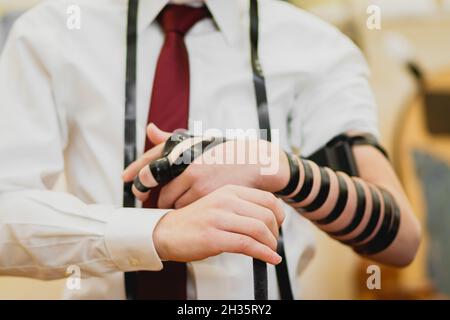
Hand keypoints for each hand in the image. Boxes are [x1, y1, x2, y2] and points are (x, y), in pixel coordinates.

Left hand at [122, 124, 289, 208]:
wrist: (256, 163)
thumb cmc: (225, 152)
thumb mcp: (198, 141)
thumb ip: (170, 138)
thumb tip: (149, 129)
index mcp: (182, 150)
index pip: (149, 166)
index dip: (136, 177)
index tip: (128, 182)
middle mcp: (186, 165)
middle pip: (161, 193)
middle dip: (160, 199)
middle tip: (161, 202)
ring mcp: (197, 181)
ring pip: (174, 203)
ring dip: (174, 206)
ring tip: (181, 206)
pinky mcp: (207, 194)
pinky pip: (189, 209)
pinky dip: (188, 211)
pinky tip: (194, 209)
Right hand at [152, 185, 284, 264]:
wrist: (166, 232)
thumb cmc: (195, 221)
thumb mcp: (219, 205)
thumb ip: (241, 207)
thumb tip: (269, 218)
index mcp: (229, 191)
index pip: (268, 199)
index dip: (280, 215)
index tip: (278, 227)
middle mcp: (226, 201)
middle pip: (267, 215)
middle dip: (276, 233)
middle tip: (273, 242)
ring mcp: (219, 218)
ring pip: (259, 229)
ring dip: (271, 244)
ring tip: (271, 252)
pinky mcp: (213, 237)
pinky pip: (247, 245)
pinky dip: (264, 254)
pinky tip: (269, 259)